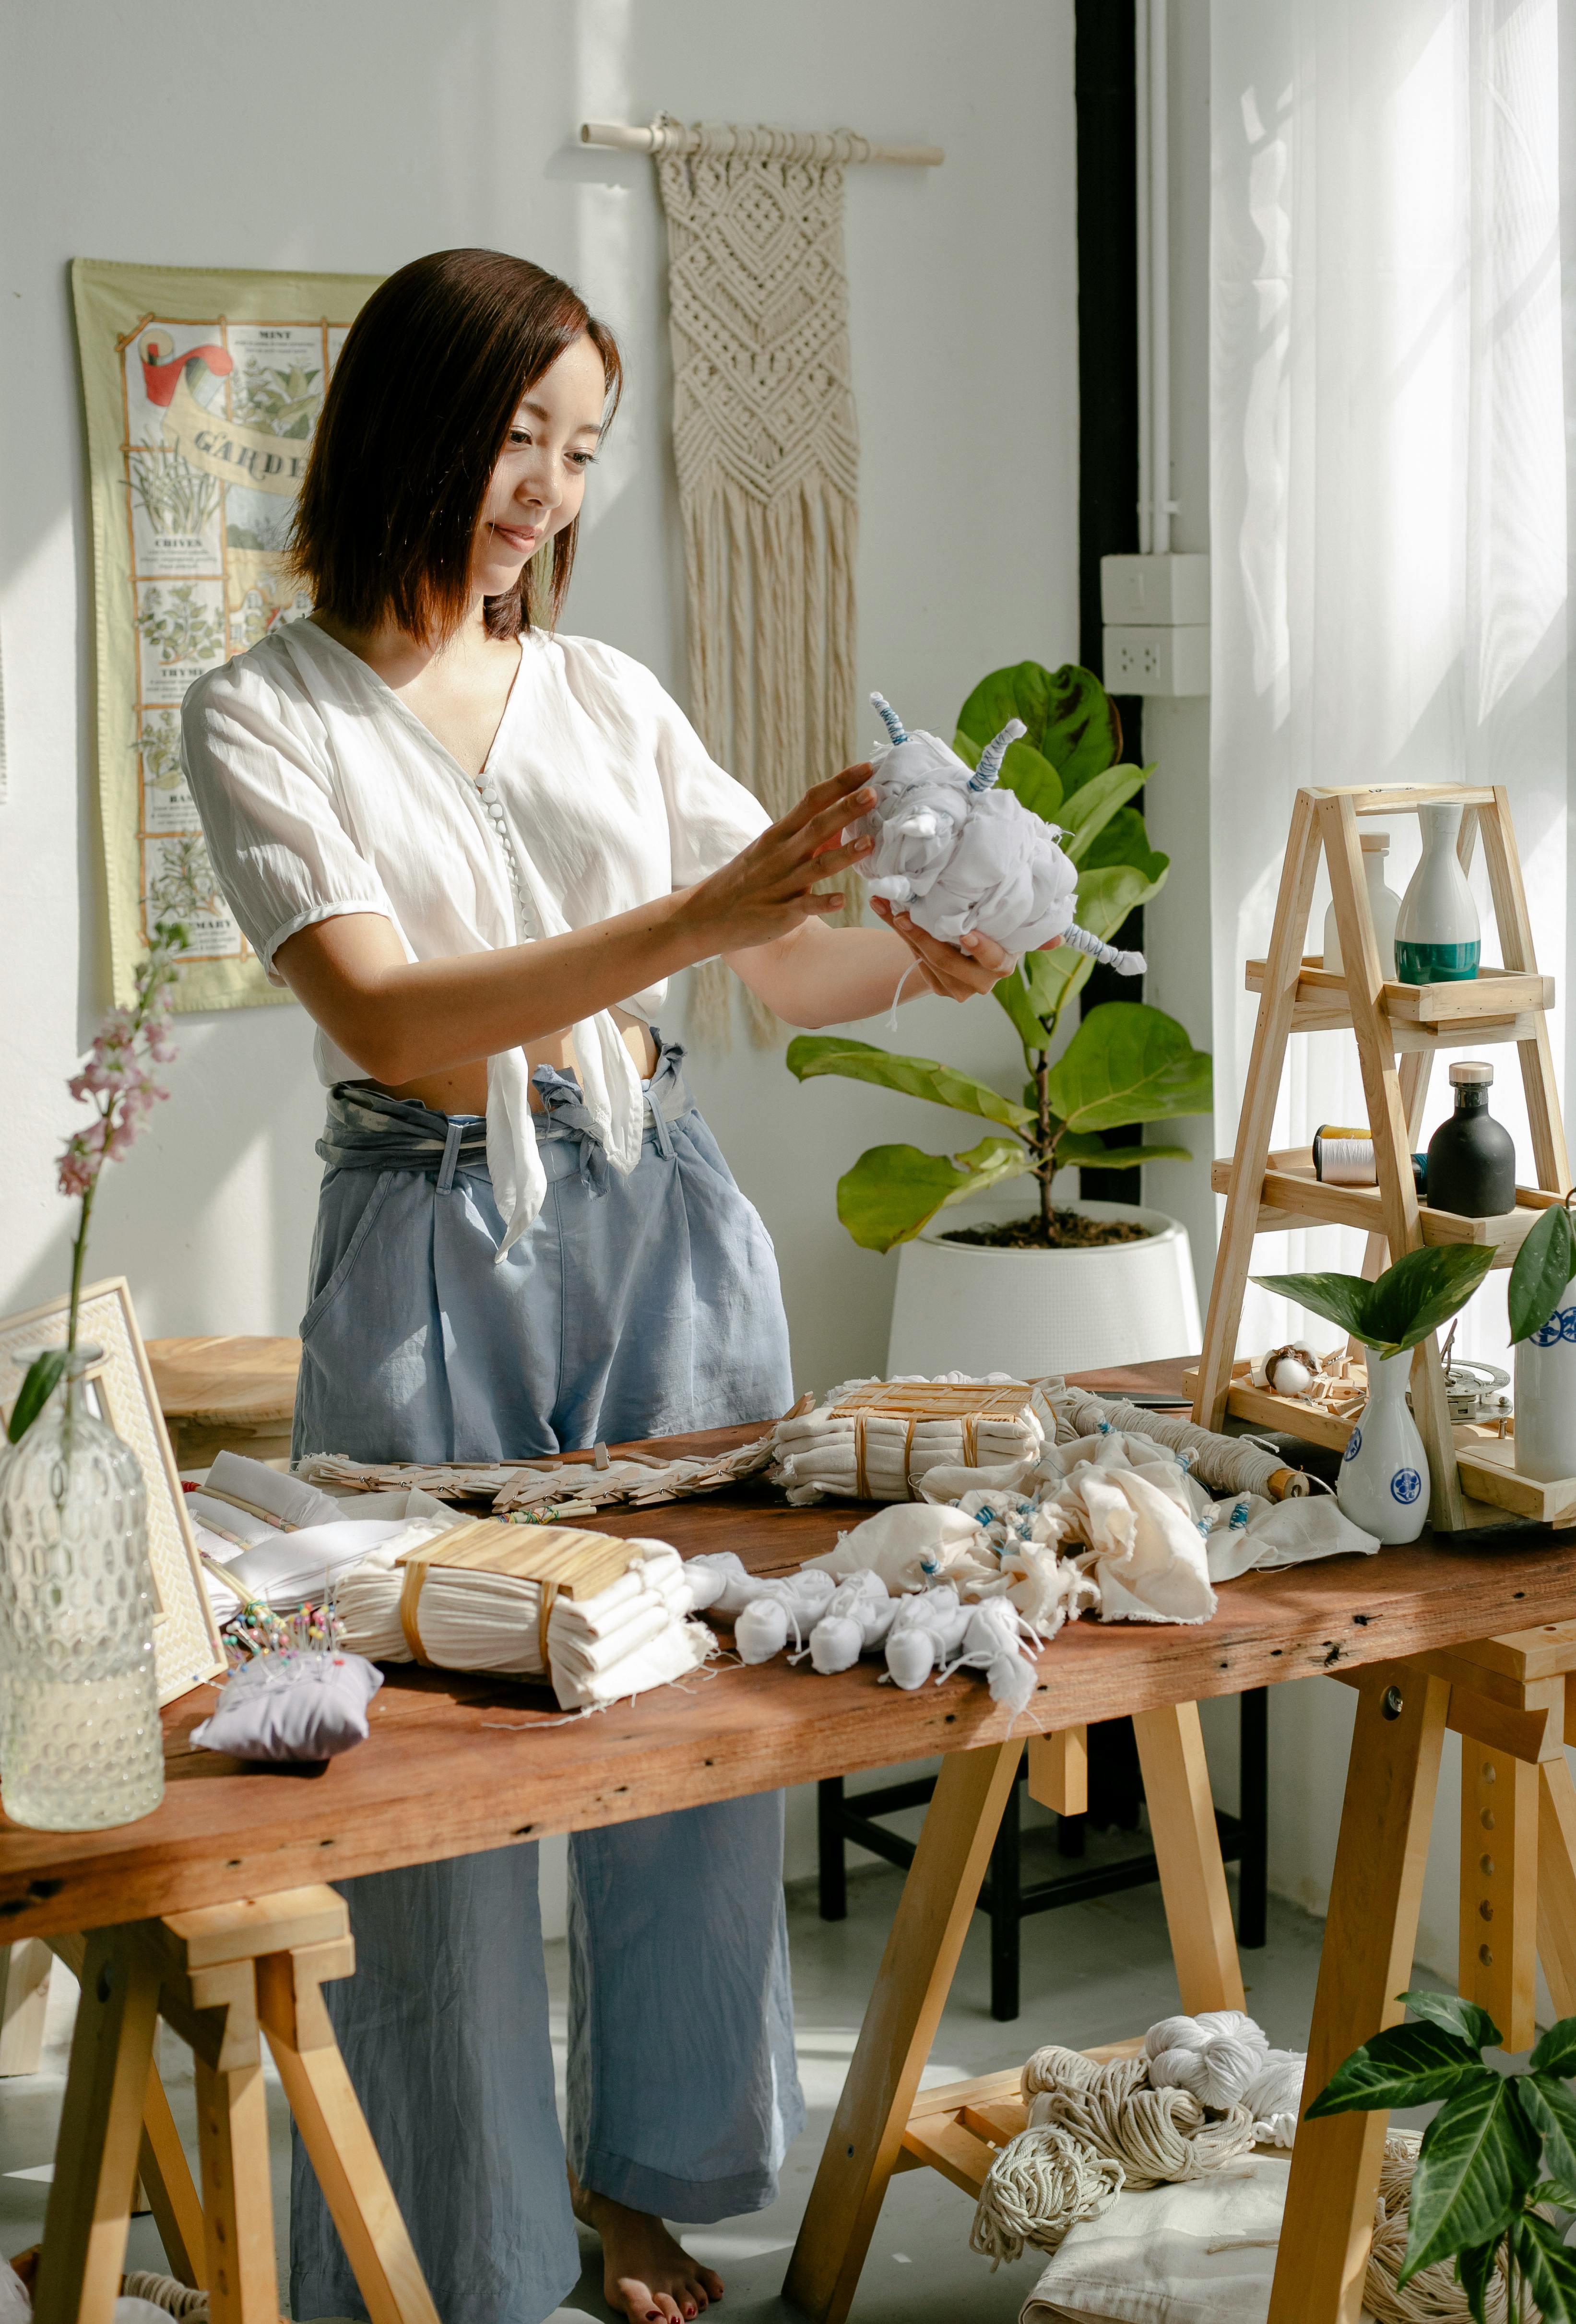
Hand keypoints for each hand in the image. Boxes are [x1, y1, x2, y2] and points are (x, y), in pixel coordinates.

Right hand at [679, 765, 876, 953]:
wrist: (707, 915)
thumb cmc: (747, 879)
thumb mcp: (772, 850)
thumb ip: (807, 837)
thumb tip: (844, 824)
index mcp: (779, 835)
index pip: (812, 801)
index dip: (840, 784)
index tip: (867, 768)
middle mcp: (781, 856)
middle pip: (817, 828)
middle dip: (846, 810)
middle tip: (875, 794)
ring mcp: (780, 885)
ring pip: (816, 867)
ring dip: (844, 854)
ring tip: (870, 843)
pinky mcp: (779, 914)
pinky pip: (803, 908)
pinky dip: (822, 903)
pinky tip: (842, 900)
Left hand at [872, 897, 1059, 1001]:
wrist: (970, 944)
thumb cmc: (994, 927)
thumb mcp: (1012, 926)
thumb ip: (1031, 930)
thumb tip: (1058, 939)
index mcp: (1003, 964)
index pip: (993, 960)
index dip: (981, 948)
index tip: (967, 934)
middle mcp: (981, 981)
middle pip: (948, 961)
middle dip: (925, 937)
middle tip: (905, 915)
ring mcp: (957, 988)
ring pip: (927, 960)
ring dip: (905, 933)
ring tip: (889, 907)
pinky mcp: (937, 986)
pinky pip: (915, 959)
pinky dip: (899, 935)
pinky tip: (885, 912)